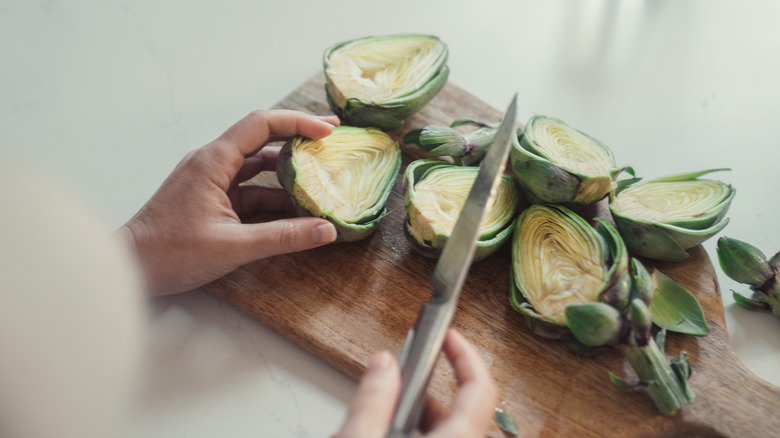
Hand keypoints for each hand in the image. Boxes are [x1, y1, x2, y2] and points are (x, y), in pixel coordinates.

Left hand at [117, 110, 339, 295]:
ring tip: (320, 175)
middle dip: (297, 136)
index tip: (328, 131)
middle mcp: (211, 162)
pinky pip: (248, 187)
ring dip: (286, 170)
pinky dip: (271, 194)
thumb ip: (283, 236)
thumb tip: (325, 230)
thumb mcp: (233, 246)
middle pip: (261, 137)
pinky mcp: (210, 198)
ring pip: (256, 164)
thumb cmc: (170, 253)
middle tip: (332, 140)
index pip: (261, 124)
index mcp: (213, 161)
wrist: (131, 268)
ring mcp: (210, 179)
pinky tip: (295, 208)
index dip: (298, 122)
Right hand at [335, 329, 497, 437]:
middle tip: (408, 368)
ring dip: (420, 413)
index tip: (449, 335)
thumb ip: (372, 400)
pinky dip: (418, 431)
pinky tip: (386, 429)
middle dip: (431, 386)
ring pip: (450, 429)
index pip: (481, 389)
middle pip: (464, 410)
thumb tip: (382, 364)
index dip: (467, 355)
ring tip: (387, 403)